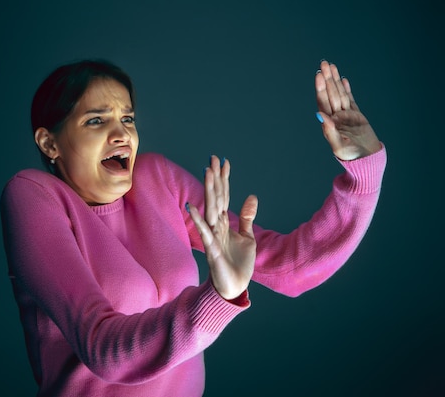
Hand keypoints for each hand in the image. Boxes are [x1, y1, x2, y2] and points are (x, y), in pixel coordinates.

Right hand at [188, 155, 258, 299]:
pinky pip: (204, 232)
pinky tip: (192, 206)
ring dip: (208, 191)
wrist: (235, 287)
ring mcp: (212, 236)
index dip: (224, 179)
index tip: (224, 161)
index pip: (224, 196)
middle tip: (213, 158)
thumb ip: (247, 217)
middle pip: (216, 197)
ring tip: (207, 173)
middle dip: (215, 178)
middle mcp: (216, 226)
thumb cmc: (238, 263)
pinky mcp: (211, 249)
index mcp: (225, 223)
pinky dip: (198, 219)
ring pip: (210, 209)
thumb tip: (252, 195)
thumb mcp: (248, 237)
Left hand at [315, 60, 381, 159]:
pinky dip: (346, 89)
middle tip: (324, 63)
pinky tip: (343, 80)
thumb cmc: (351, 156)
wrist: (367, 159)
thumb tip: (319, 115)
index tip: (319, 75)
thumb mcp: (339, 145)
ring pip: (340, 94)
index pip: (323, 102)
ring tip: (331, 66)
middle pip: (330, 94)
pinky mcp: (356, 116)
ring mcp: (346, 115)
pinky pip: (350, 99)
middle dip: (327, 79)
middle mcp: (336, 117)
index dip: (321, 88)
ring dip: (335, 80)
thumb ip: (329, 130)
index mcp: (330, 122)